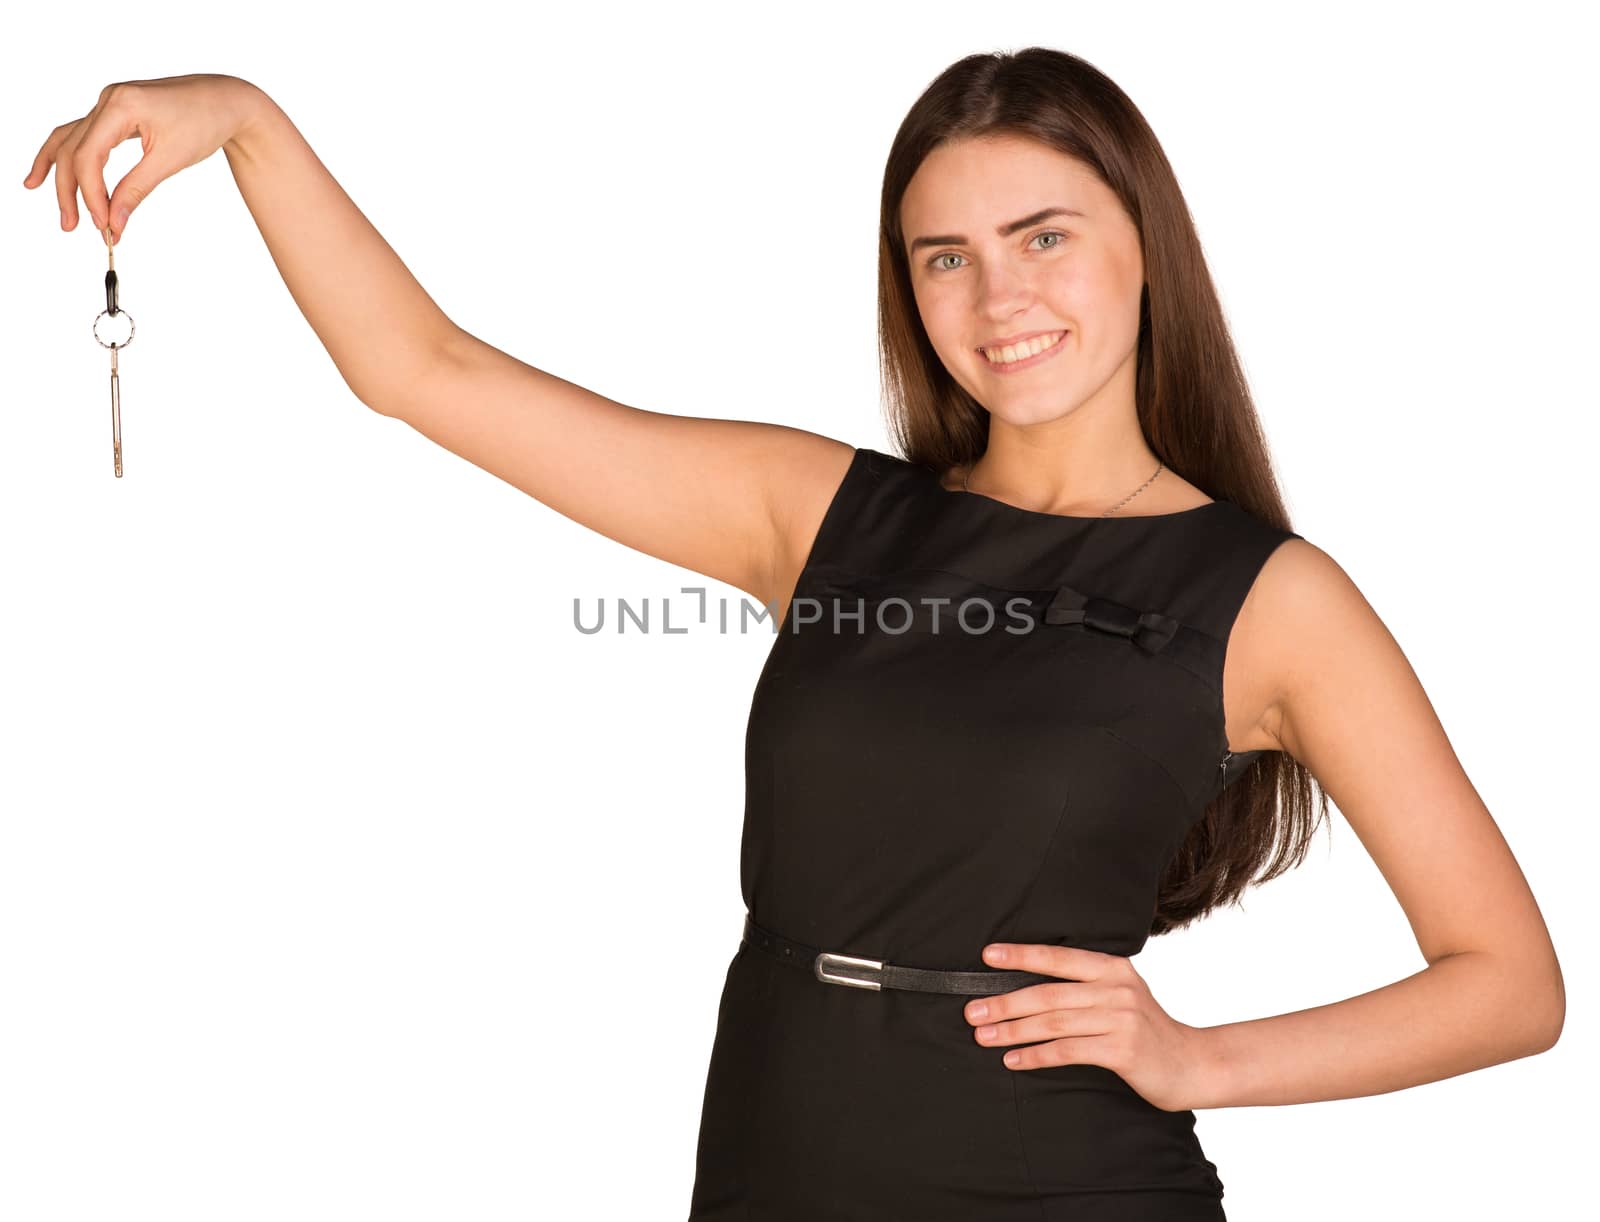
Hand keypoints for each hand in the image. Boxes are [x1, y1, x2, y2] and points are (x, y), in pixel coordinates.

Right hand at [22, 73, 266, 245]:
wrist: (225, 101)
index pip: (89, 156)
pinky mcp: (115, 113)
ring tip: (61, 211)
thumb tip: (114, 221)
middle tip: (73, 226)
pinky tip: (53, 174)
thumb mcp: (172, 160)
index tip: (104, 225)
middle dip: (71, 191)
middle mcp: (108, 100)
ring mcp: (109, 104)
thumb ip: (137, 189)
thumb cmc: (205, 122)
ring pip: (70, 142)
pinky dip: (71, 158)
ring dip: (62, 177)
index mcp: (121, 105)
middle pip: (71, 150)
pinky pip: (83, 136)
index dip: (91, 195)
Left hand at [964, 941, 1213, 1111]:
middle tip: (972, 1010)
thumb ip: (1083, 986)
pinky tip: (1013, 1060)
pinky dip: (1035, 1055)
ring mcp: (1120, 1018)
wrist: (1190, 1063)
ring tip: (983, 1036)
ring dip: (1013, 1031)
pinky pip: (1067, 1051)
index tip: (987, 956)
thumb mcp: (1119, 994)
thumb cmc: (1144, 1029)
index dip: (1020, 955)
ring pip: (1053, 1022)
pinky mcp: (1122, 1050)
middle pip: (1048, 993)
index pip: (1058, 957)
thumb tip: (1025, 985)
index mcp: (1112, 967)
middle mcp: (1116, 988)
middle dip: (1005, 1002)